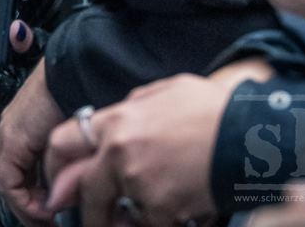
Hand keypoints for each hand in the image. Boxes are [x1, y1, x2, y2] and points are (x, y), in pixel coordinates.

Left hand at [0, 58, 63, 225]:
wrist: (76, 69)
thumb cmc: (84, 93)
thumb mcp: (78, 131)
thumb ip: (70, 157)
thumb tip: (72, 190)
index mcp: (29, 127)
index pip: (26, 173)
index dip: (39, 198)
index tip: (56, 214)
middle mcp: (14, 131)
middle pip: (16, 181)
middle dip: (34, 208)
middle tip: (51, 224)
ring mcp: (11, 135)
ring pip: (11, 185)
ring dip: (30, 209)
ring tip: (50, 222)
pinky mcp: (13, 139)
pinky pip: (10, 183)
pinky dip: (26, 202)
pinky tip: (47, 210)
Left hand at [45, 60, 272, 226]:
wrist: (247, 134)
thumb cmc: (211, 109)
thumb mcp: (164, 91)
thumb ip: (133, 106)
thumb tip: (116, 119)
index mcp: (116, 119)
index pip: (62, 142)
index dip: (56, 167)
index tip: (59, 185)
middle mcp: (118, 152)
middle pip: (83, 189)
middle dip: (88, 208)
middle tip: (96, 217)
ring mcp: (137, 184)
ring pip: (119, 212)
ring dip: (130, 215)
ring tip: (159, 200)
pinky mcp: (160, 210)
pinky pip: (149, 223)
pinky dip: (161, 220)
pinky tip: (181, 204)